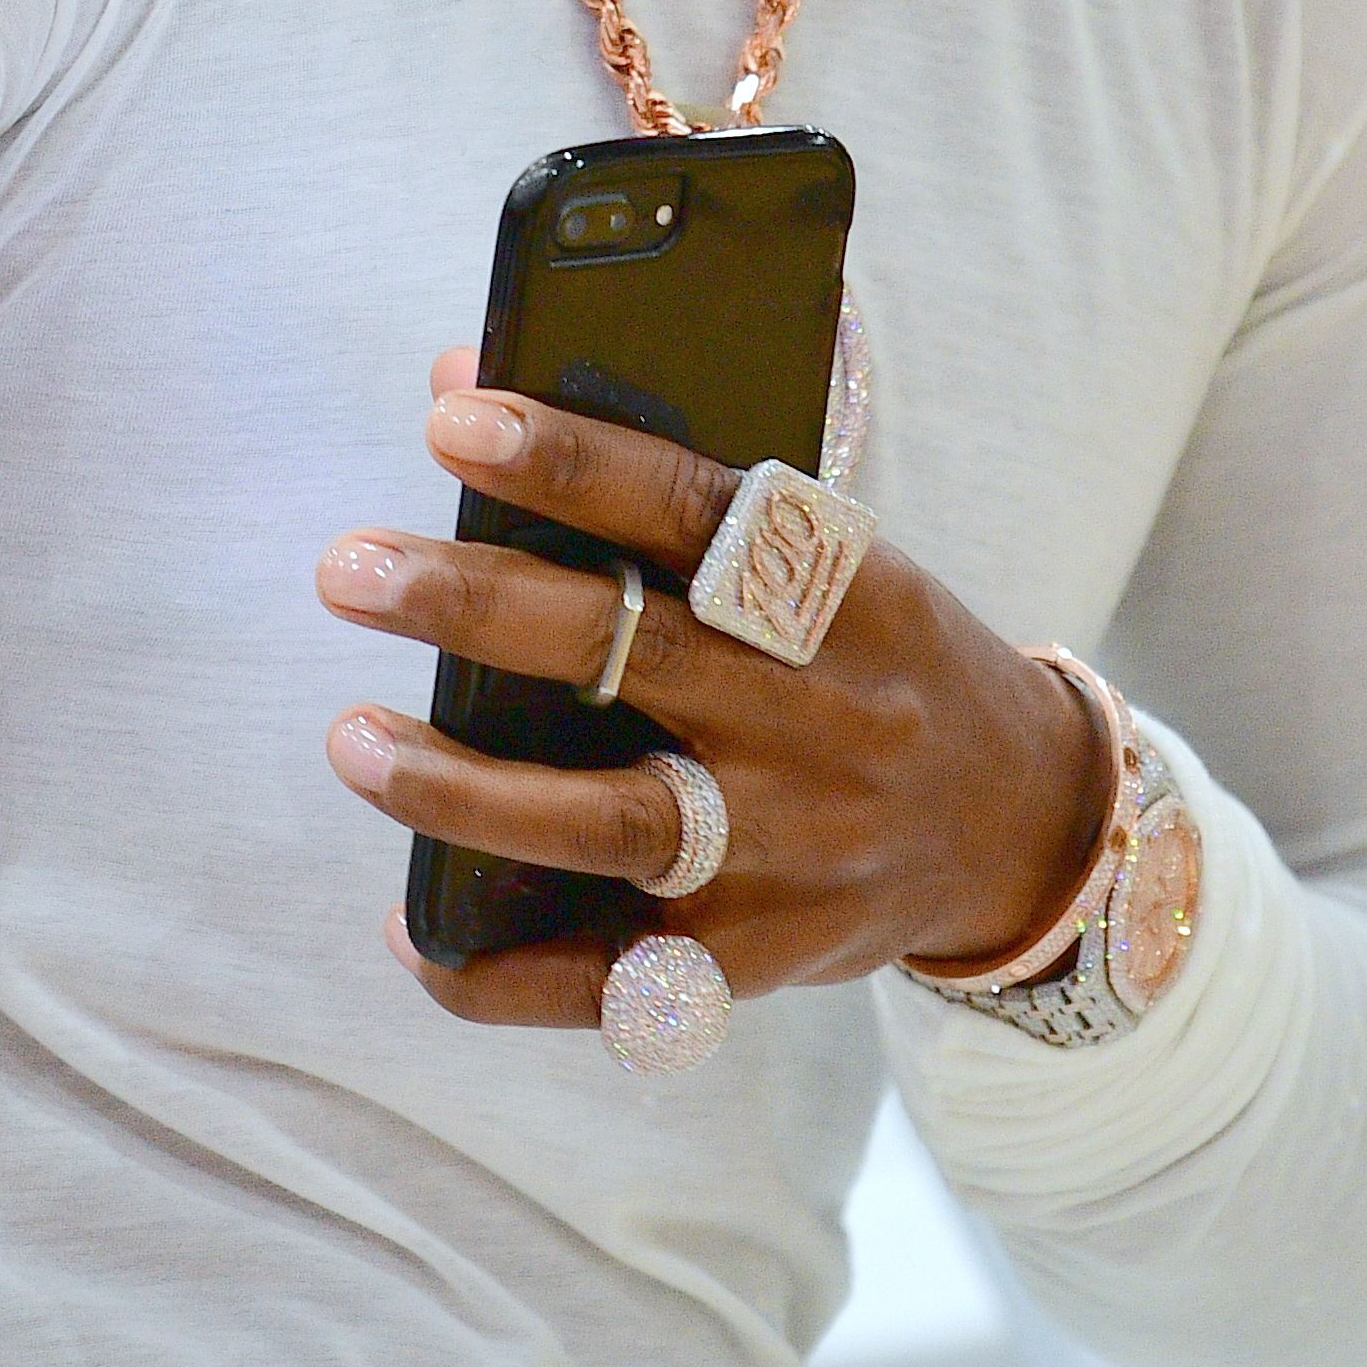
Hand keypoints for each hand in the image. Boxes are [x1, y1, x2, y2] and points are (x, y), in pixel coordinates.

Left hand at [315, 352, 1112, 1028]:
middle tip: (349, 569)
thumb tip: (463, 382)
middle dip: (474, 606)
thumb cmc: (873, 653)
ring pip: (612, 820)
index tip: (451, 415)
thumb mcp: (821, 553)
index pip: (690, 506)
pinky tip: (412, 934)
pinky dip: (502, 971)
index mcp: (838, 588)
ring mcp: (790, 846)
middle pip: (629, 653)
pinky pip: (615, 983)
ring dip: (463, 787)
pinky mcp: (760, 956)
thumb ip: (659, 489)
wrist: (1017, 823)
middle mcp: (818, 715)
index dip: (569, 459)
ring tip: (352, 738)